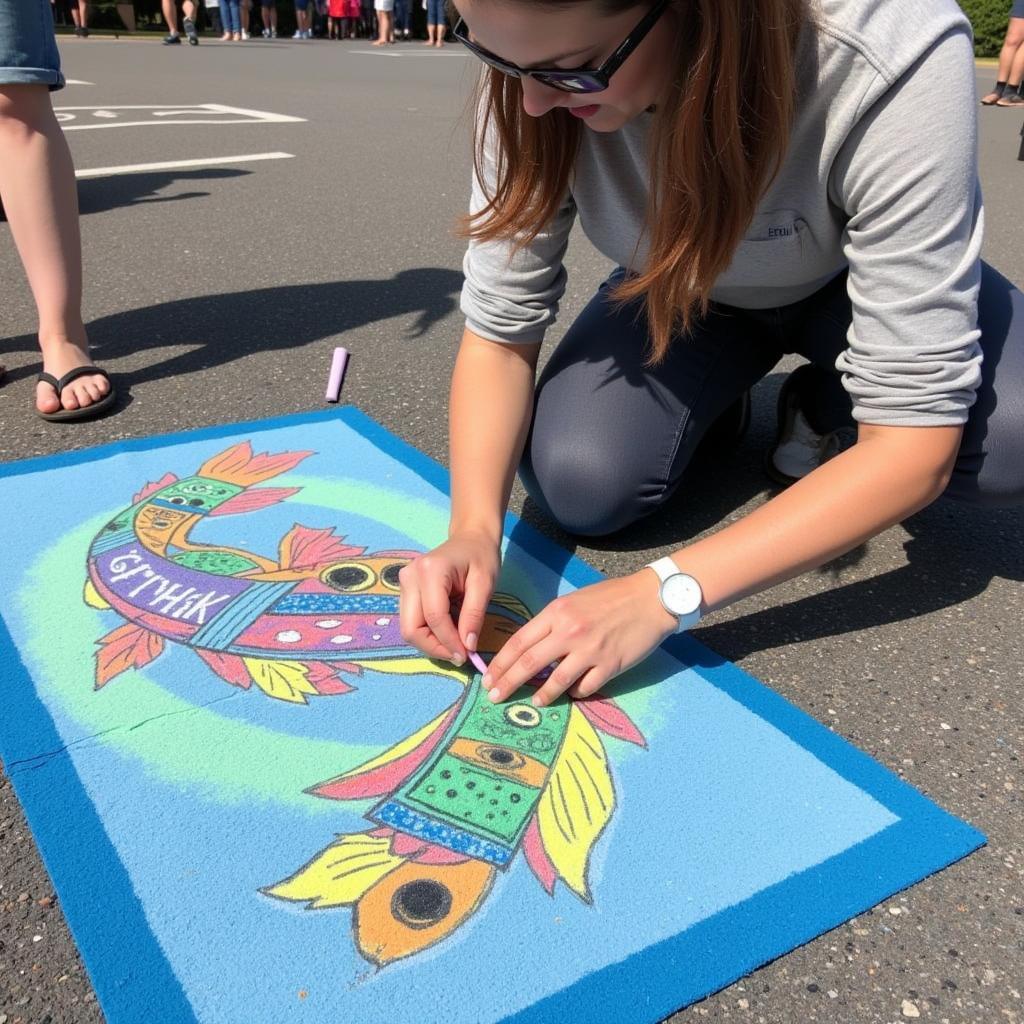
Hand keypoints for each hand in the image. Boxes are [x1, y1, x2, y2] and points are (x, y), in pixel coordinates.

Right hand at [398, 531, 500, 665]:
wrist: (470, 538)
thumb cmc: (481, 556)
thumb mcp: (485, 583)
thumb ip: (474, 614)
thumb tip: (467, 646)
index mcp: (430, 571)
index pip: (434, 617)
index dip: (449, 642)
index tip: (466, 656)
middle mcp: (409, 577)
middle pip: (411, 627)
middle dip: (434, 647)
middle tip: (459, 656)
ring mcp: (404, 584)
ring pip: (409, 628)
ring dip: (431, 643)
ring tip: (456, 646)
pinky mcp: (406, 591)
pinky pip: (412, 621)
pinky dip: (429, 634)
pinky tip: (448, 633)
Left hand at [482, 570, 677, 706]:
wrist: (650, 598)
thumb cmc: (611, 597)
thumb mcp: (574, 601)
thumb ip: (552, 622)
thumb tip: (532, 647)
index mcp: (557, 613)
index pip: (520, 642)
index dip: (501, 663)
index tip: (489, 677)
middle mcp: (569, 632)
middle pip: (529, 663)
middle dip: (508, 683)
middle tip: (494, 697)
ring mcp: (590, 650)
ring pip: (556, 681)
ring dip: (542, 695)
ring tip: (534, 703)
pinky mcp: (609, 666)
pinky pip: (585, 687)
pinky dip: (575, 693)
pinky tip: (572, 693)